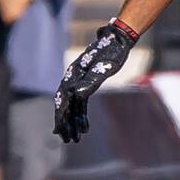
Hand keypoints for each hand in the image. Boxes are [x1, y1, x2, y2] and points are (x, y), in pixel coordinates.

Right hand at [53, 22, 135, 143]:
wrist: (119, 40)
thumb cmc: (112, 52)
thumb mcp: (104, 67)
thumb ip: (91, 81)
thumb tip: (77, 94)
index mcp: (73, 74)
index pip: (62, 99)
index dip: (60, 115)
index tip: (61, 130)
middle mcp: (72, 78)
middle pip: (64, 105)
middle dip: (65, 123)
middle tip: (68, 140)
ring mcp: (78, 82)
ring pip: (72, 106)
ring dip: (73, 122)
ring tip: (75, 138)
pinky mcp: (87, 84)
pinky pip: (80, 103)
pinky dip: (81, 115)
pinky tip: (84, 127)